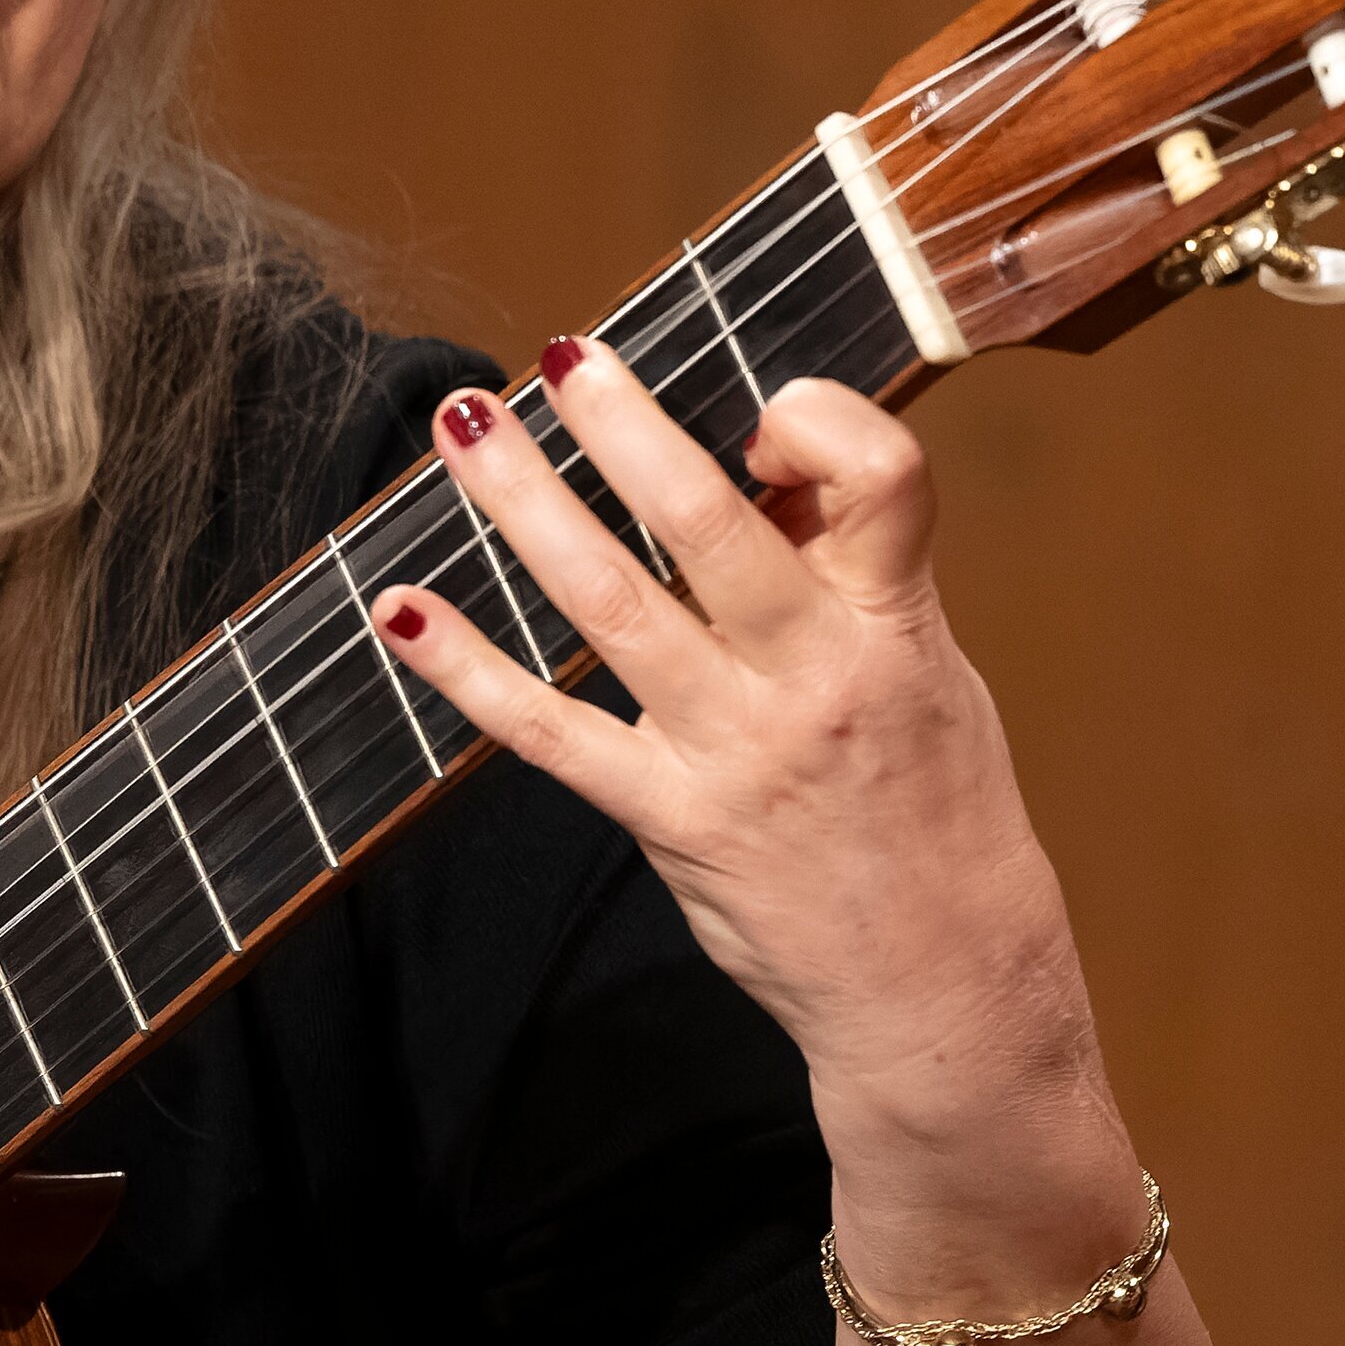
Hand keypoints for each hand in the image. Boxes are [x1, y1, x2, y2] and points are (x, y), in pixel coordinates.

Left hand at [370, 345, 1140, 1299]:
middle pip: (712, 523)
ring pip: (611, 601)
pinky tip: (401, 612)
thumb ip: (851, 573)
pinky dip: (464, 668)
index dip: (816, 418)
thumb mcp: (930, 674)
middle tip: (563, 359)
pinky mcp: (670, 819)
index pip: (881, 476)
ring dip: (525, 504)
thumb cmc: (934, 813)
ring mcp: (735, 749)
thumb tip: (761, 465)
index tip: (757, 405)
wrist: (943, 986)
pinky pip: (547, 731)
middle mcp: (814, 676)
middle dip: (627, 428)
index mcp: (893, 625)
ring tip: (463, 427)